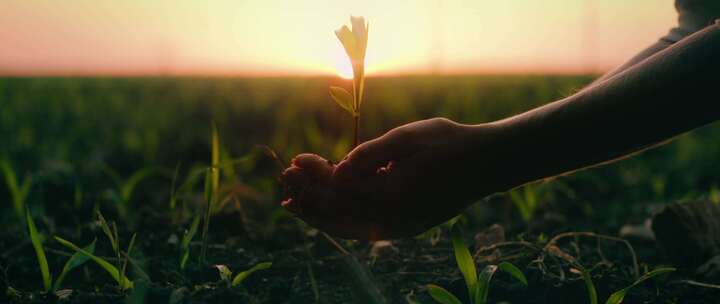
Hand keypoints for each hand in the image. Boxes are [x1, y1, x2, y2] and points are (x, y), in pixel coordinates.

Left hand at [281, 118, 506, 239]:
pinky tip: (324, 213)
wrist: (486, 165)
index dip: (314, 175)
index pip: (340, 189)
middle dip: (307, 195)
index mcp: (394, 196)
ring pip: (346, 228)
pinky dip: (338, 222)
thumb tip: (338, 168)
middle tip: (285, 178)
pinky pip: (361, 230)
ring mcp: (399, 228)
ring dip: (317, 214)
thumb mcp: (411, 137)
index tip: (297, 159)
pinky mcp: (403, 228)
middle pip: (337, 213)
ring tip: (292, 203)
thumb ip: (372, 153)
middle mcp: (393, 219)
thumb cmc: (450, 143)